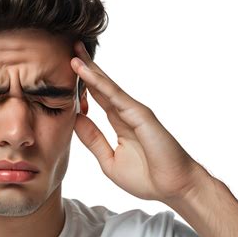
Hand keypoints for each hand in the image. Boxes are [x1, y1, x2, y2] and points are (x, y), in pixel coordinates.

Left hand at [70, 41, 203, 202]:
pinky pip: (114, 95)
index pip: (96, 96)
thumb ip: (92, 139)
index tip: (63, 71)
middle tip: (69, 48)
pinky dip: (98, 82)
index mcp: (119, 121)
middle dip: (85, 67)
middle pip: (100, 84)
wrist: (174, 188)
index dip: (81, 83)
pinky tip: (84, 71)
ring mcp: (133, 110)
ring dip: (89, 68)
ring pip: (106, 85)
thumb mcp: (108, 159)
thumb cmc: (147, 178)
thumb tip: (75, 119)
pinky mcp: (140, 113)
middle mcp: (125, 111)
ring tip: (73, 51)